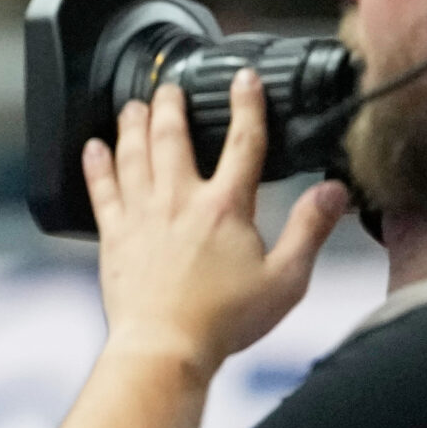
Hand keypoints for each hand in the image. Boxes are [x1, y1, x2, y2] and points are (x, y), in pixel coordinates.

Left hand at [83, 71, 345, 377]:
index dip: (247, 105)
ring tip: (134, 106)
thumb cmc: (224, 320)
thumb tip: (334, 191)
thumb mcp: (285, 278)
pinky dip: (96, 166)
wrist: (165, 346)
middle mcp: (179, 201)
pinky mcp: (113, 237)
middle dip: (171, 104)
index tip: (245, 80)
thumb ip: (311, 230)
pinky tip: (91, 148)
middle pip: (173, 137)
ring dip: (133, 125)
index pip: (243, 142)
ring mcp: (141, 216)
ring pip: (133, 155)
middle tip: (169, 86)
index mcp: (226, 207)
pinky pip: (100, 190)